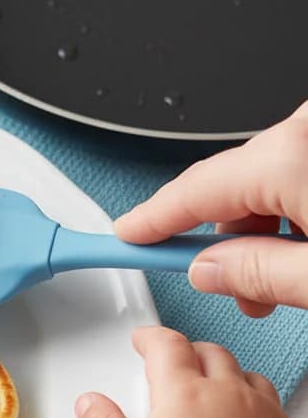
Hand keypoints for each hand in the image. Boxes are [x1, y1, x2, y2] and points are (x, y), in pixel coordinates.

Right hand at [75, 326, 307, 417]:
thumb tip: (91, 404)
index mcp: (183, 394)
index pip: (167, 345)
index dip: (151, 337)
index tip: (143, 339)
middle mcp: (227, 395)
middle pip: (209, 353)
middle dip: (188, 352)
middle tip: (174, 364)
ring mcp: (263, 415)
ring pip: (246, 374)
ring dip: (225, 374)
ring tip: (211, 391)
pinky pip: (274, 405)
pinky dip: (255, 403)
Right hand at [115, 100, 307, 315]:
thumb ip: (261, 273)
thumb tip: (212, 269)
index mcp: (290, 157)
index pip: (193, 192)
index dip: (152, 221)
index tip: (127, 236)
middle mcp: (305, 129)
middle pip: (231, 184)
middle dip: (224, 239)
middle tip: (230, 288)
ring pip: (267, 176)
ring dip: (264, 225)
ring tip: (282, 279)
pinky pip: (297, 165)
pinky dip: (294, 203)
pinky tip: (306, 243)